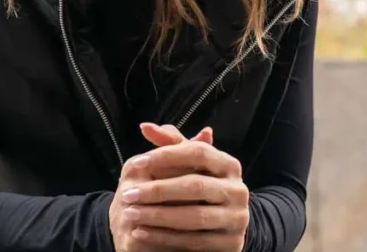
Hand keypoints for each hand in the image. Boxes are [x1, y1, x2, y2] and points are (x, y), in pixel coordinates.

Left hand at [120, 139, 249, 250]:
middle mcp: (239, 190)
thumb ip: (170, 144)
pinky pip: (194, 241)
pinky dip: (165, 237)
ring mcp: (238, 219)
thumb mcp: (188, 165)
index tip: (135, 163)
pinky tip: (142, 232)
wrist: (220, 228)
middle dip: (157, 190)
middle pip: (195, 186)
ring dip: (157, 216)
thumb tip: (145, 127)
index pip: (198, 152)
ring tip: (130, 213)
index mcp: (229, 165)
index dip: (166, 156)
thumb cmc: (197, 188)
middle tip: (127, 194)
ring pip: (194, 216)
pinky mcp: (231, 245)